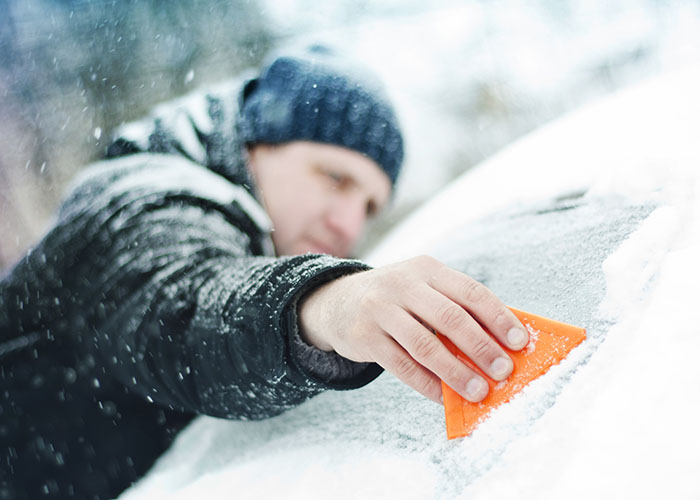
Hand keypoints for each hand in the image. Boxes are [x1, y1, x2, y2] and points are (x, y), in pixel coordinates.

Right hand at [298, 256, 528, 404]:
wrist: (337, 301)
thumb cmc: (395, 299)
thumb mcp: (421, 288)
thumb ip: (455, 308)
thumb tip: (499, 344)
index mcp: (426, 269)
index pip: (470, 291)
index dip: (498, 317)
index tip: (519, 341)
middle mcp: (402, 285)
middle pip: (450, 318)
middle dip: (482, 347)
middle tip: (504, 371)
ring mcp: (380, 310)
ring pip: (426, 345)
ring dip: (457, 372)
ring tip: (479, 392)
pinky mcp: (364, 337)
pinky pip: (403, 366)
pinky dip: (427, 384)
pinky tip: (444, 397)